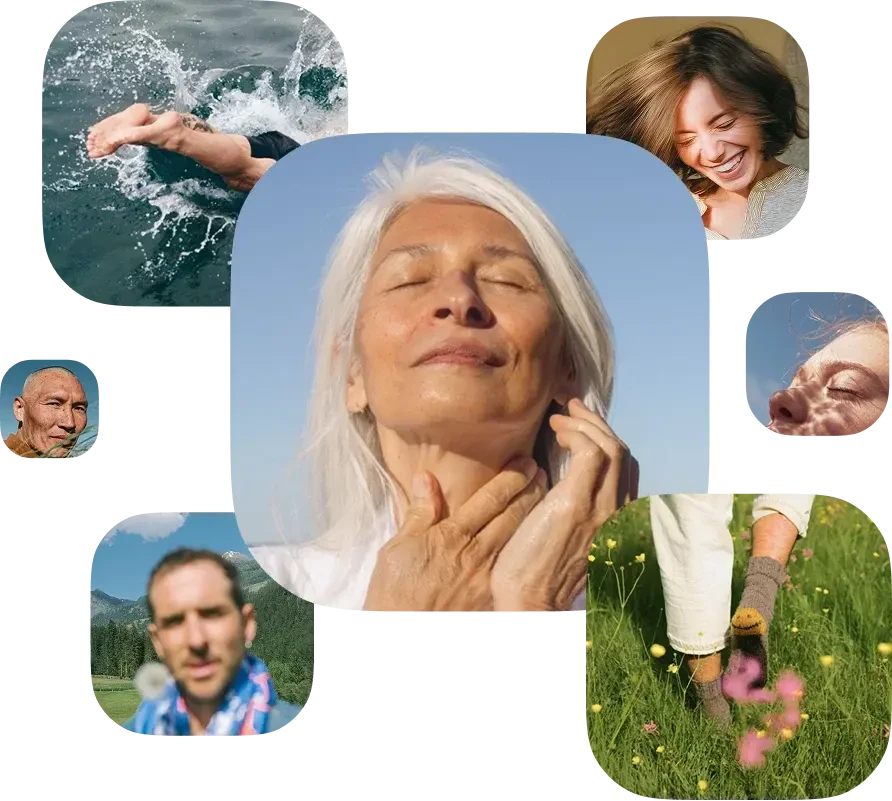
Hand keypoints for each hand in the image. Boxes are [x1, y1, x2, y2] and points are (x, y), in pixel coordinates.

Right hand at [362, 456, 548, 612]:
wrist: (401, 631)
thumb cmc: (394, 591)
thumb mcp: (397, 548)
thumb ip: (418, 513)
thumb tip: (425, 478)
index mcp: (453, 537)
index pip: (490, 500)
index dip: (511, 478)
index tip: (525, 462)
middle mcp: (476, 554)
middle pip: (511, 516)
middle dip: (530, 490)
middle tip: (541, 470)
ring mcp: (487, 577)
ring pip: (517, 538)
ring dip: (532, 514)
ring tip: (543, 494)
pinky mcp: (490, 596)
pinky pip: (512, 564)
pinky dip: (525, 546)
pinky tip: (532, 536)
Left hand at [490, 398, 638, 611]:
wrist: (529, 599)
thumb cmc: (536, 568)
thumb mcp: (561, 530)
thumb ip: (568, 503)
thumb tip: (552, 474)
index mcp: (612, 517)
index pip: (621, 465)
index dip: (601, 436)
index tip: (575, 423)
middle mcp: (614, 511)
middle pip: (620, 451)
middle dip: (595, 422)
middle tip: (569, 407)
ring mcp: (600, 508)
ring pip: (611, 447)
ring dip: (584, 424)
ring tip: (559, 417)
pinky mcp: (577, 504)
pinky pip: (591, 454)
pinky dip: (576, 434)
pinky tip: (556, 433)